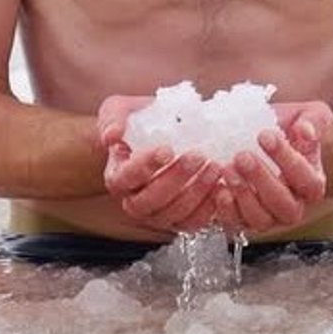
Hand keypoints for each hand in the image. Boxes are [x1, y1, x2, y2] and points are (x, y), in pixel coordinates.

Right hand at [97, 94, 224, 233]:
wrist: (158, 134)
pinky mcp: (180, 219)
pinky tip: (221, 186)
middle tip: (197, 155)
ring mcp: (157, 214)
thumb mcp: (118, 110)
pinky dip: (209, 208)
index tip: (167, 149)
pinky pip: (193, 223)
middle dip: (175, 179)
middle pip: (149, 201)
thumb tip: (112, 135)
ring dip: (196, 192)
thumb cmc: (137, 122)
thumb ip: (113, 119)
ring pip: (173, 214)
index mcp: (117, 176)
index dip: (145, 166)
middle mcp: (134, 201)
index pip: (126, 177)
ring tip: (214, 167)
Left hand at [214, 101, 330, 235]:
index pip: (307, 180)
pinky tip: (218, 188)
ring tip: (228, 168)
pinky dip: (226, 209)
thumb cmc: (285, 127)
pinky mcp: (243, 220)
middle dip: (262, 180)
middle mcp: (294, 205)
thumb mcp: (307, 114)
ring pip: (261, 219)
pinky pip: (236, 223)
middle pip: (285, 205)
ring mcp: (268, 216)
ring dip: (243, 194)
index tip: (265, 135)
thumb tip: (306, 131)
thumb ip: (314, 120)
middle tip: (242, 156)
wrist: (258, 137)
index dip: (287, 159)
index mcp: (312, 182)